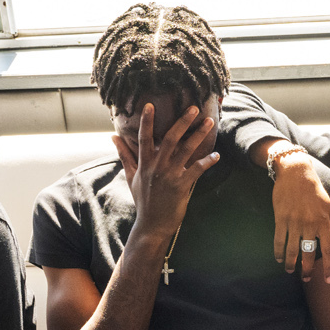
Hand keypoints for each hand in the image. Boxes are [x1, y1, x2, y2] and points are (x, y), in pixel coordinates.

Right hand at [112, 103, 218, 243]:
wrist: (152, 225)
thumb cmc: (143, 200)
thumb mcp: (131, 176)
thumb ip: (124, 155)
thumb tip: (113, 137)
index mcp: (144, 163)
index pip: (144, 137)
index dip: (147, 121)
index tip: (150, 105)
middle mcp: (157, 167)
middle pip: (170, 138)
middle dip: (183, 122)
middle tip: (194, 108)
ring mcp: (170, 176)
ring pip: (186, 150)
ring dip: (199, 135)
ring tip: (209, 123)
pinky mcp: (181, 186)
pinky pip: (197, 169)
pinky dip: (207, 161)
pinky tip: (216, 155)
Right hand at [272, 152, 329, 282]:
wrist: (295, 173)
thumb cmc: (314, 190)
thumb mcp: (329, 206)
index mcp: (323, 223)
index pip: (329, 250)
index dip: (329, 267)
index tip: (329, 280)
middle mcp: (309, 225)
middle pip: (309, 253)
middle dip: (307, 269)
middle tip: (306, 279)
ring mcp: (294, 223)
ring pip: (292, 249)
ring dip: (291, 263)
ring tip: (290, 270)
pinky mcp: (281, 219)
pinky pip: (279, 240)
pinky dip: (278, 252)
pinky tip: (278, 259)